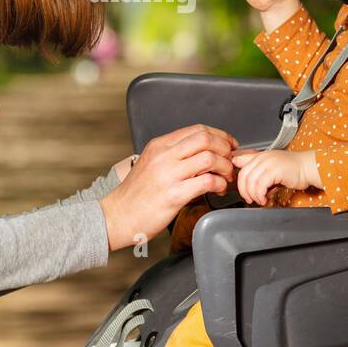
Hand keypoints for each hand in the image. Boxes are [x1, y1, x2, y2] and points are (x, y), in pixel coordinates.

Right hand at [99, 125, 237, 251]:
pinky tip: (218, 189)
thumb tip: (200, 153)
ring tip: (226, 177)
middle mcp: (164, 156)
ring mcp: (168, 174)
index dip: (219, 135)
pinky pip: (207, 181)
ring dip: (225, 167)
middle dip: (225, 148)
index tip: (228, 144)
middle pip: (205, 139)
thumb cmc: (135, 195)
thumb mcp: (150, 164)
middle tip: (231, 160)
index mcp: (159, 146)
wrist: (117, 216)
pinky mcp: (174, 195)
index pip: (196, 130)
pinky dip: (219, 183)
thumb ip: (172, 155)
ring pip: (209, 157)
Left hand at [229, 149, 319, 205]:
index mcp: (259, 156)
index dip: (236, 177)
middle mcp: (262, 157)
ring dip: (253, 195)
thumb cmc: (292, 170)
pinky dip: (260, 195)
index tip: (240, 188)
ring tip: (259, 200)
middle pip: (243, 175)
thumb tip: (246, 183)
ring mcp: (268, 162)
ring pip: (250, 181)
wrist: (308, 167)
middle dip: (243, 190)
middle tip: (249, 199)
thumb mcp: (271, 169)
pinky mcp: (275, 170)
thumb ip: (259, 172)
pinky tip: (265, 199)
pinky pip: (260, 185)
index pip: (238, 163)